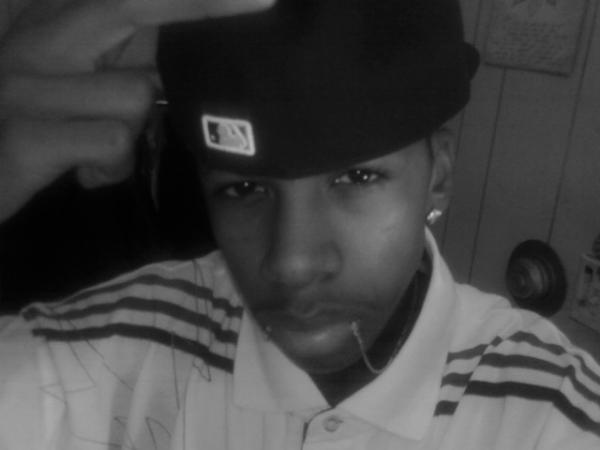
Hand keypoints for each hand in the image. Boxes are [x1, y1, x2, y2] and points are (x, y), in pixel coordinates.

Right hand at [0, 0, 273, 222]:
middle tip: (266, 0)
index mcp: (52, 26)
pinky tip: (85, 171)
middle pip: (129, 4)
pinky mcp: (24, 133)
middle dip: (201, 2)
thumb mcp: (73, 90)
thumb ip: (122, 65)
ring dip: (132, 132)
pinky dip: (112, 165)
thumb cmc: (31, 132)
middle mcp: (36, 42)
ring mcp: (25, 86)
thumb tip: (178, 57)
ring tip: (99, 150)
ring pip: (134, 95)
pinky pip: (112, 140)